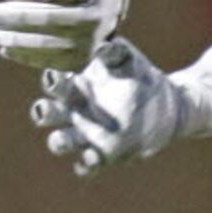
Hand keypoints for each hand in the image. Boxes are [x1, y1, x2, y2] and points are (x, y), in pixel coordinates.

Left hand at [0, 0, 129, 71]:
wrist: (107, 5)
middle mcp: (99, 16)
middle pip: (49, 17)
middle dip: (15, 15)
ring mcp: (90, 41)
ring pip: (47, 42)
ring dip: (14, 38)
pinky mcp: (80, 60)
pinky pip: (49, 60)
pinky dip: (24, 54)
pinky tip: (3, 46)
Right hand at [30, 36, 199, 176]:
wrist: (168, 105)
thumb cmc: (140, 76)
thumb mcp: (129, 60)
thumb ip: (115, 52)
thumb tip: (102, 47)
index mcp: (78, 87)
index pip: (55, 85)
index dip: (50, 82)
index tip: (53, 77)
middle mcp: (77, 112)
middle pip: (49, 114)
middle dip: (43, 112)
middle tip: (43, 109)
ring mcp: (88, 135)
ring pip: (61, 142)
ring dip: (58, 142)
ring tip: (60, 139)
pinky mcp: (103, 155)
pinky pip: (85, 165)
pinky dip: (85, 163)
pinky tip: (92, 157)